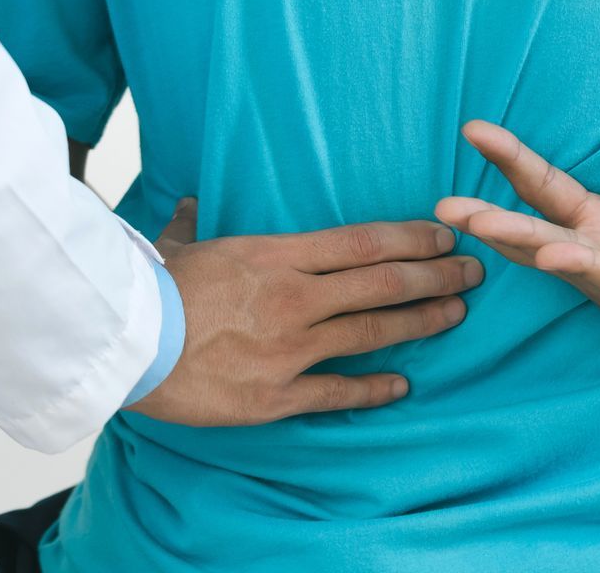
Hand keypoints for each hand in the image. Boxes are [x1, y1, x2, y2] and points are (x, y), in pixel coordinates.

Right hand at [129, 200, 482, 425]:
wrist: (125, 345)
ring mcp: (291, 348)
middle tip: (474, 271)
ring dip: (422, 321)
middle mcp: (296, 298)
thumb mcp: (175, 246)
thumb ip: (192, 225)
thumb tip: (188, 204)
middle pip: (383, 282)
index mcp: (277, 255)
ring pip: (374, 330)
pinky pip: (338, 390)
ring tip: (457, 314)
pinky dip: (376, 388)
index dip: (411, 239)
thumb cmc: (149, 290)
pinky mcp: (277, 395)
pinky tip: (404, 386)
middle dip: (436, 275)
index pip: (363, 242)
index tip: (444, 235)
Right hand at [434, 63, 599, 366]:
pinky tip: (556, 254)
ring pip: (555, 258)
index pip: (543, 184)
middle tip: (442, 204)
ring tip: (477, 222)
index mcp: (598, 219)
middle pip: (531, 227)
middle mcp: (593, 250)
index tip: (471, 128)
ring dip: (517, 241)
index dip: (509, 158)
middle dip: (487, 216)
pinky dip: (582, 266)